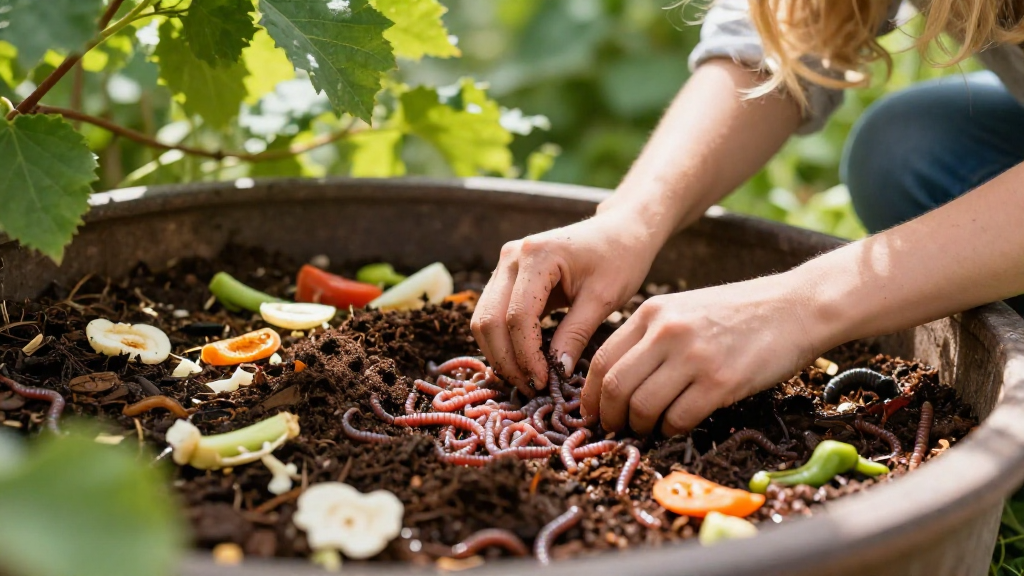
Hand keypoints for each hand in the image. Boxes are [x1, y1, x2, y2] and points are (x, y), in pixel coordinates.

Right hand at [471, 209, 663, 393]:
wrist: (620, 230)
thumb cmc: (620, 258)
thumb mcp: (604, 298)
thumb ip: (576, 334)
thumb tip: (555, 373)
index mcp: (537, 256)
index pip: (517, 317)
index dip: (526, 356)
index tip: (543, 383)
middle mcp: (512, 256)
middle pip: (489, 319)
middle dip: (506, 360)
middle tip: (531, 388)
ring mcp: (505, 264)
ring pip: (483, 319)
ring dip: (499, 354)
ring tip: (526, 379)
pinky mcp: (507, 275)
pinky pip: (492, 314)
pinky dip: (502, 341)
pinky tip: (522, 362)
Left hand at [580, 273, 820, 436]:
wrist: (795, 307)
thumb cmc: (738, 313)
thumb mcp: (684, 309)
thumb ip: (650, 337)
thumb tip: (618, 381)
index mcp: (652, 312)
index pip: (603, 360)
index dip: (590, 395)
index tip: (592, 413)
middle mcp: (666, 332)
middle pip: (616, 386)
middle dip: (609, 416)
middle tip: (614, 429)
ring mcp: (693, 357)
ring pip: (642, 406)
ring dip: (639, 427)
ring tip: (647, 430)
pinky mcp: (721, 382)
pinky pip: (679, 418)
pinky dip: (671, 430)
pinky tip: (676, 426)